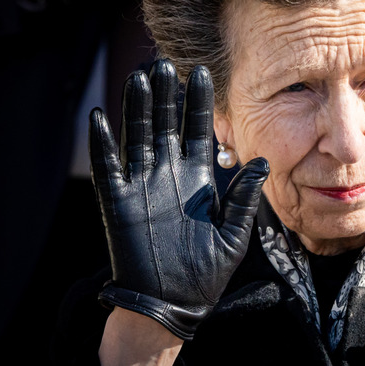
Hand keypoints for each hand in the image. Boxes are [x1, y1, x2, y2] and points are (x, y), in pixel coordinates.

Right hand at [89, 59, 268, 339]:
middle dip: (167, 95)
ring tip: (139, 77)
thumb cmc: (207, 270)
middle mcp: (168, 175)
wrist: (174, 302)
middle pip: (166, 125)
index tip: (203, 73)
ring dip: (138, 108)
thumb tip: (262, 162)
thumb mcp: (234, 232)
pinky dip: (104, 144)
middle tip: (165, 62)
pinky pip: (109, 168)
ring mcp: (142, 186)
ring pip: (138, 137)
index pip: (198, 131)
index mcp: (197, 178)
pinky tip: (101, 117)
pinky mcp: (118, 203)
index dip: (199, 103)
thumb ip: (243, 196)